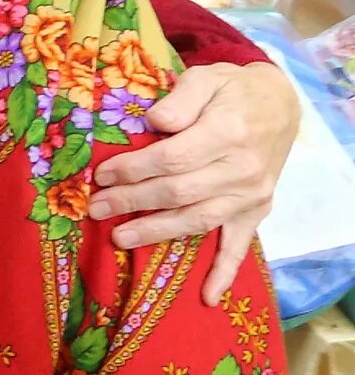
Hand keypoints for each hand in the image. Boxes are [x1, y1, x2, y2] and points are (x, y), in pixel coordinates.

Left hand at [92, 60, 298, 300]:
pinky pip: (240, 246)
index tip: (101, 174)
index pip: (171, 159)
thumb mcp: (206, 77)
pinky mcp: (257, 211)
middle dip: (133, 202)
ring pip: (199, 220)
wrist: (279, 105)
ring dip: (158, 232)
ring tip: (120, 238)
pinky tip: (207, 297)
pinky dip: (224, 273)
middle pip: (179, 193)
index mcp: (228, 133)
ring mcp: (251, 196)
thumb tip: (155, 122)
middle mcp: (243, 171)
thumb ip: (180, 99)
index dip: (133, 169)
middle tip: (96, 207)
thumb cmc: (232, 89)